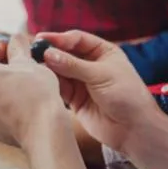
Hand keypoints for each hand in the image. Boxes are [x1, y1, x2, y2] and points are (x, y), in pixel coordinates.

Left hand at [0, 34, 66, 147]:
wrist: (42, 130)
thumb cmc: (35, 93)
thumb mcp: (28, 62)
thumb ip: (17, 47)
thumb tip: (16, 39)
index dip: (3, 46)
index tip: (16, 46)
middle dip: (1, 65)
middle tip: (21, 62)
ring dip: (1, 83)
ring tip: (22, 82)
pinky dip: (1, 101)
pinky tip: (19, 101)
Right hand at [38, 30, 159, 152]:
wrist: (134, 130)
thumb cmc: (127, 96)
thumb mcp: (101, 75)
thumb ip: (73, 65)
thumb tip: (48, 54)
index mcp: (102, 52)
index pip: (77, 39)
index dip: (59, 38)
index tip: (42, 39)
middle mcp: (90, 64)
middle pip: (65, 53)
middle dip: (50, 53)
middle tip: (33, 52)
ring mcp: (81, 81)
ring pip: (59, 70)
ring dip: (48, 69)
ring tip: (34, 67)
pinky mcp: (74, 98)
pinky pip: (58, 87)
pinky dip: (50, 84)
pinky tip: (41, 82)